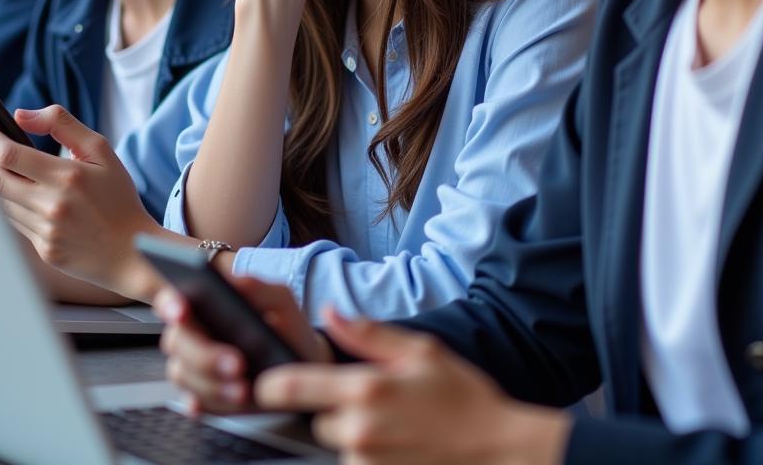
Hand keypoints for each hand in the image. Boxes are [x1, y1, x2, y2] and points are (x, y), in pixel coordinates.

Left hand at [0, 104, 159, 298]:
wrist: (132, 249)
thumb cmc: (118, 196)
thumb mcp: (101, 150)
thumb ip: (62, 124)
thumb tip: (21, 115)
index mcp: (68, 176)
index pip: (9, 153)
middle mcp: (52, 205)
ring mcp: (46, 231)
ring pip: (0, 202)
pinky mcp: (43, 249)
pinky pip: (13, 222)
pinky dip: (9, 203)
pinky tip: (15, 191)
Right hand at [157, 276, 332, 412]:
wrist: (303, 364)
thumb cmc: (286, 326)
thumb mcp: (280, 300)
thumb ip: (257, 288)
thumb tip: (233, 283)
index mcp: (204, 303)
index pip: (174, 298)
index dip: (170, 303)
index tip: (182, 312)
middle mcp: (193, 332)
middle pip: (176, 341)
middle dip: (204, 355)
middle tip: (237, 364)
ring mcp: (193, 365)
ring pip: (181, 373)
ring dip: (211, 384)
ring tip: (245, 389)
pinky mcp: (201, 394)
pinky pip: (193, 400)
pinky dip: (207, 403)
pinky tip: (229, 401)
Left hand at [254, 310, 572, 464]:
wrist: (497, 449)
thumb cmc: (462, 396)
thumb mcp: (419, 351)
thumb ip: (368, 334)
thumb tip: (329, 312)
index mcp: (365, 389)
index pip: (294, 387)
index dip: (272, 385)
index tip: (264, 382)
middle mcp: (359, 430)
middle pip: (317, 420)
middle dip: (333, 409)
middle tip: (373, 400)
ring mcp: (366, 463)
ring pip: (337, 444)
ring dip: (353, 434)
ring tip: (396, 424)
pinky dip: (369, 455)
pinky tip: (400, 444)